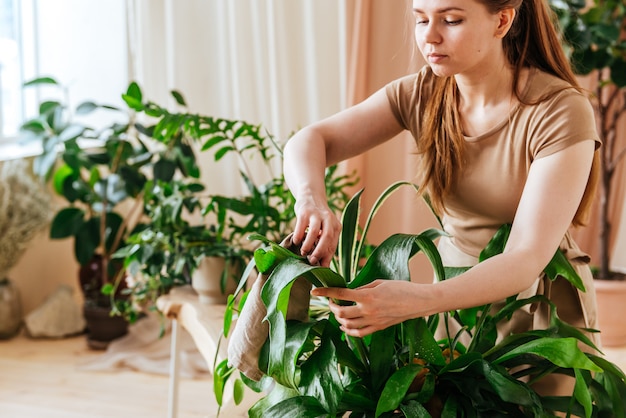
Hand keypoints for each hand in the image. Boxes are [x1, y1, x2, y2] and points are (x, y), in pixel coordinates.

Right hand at [292, 198, 341, 266]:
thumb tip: (324, 268)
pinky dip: (298, 236)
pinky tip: (296, 241)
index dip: (326, 257)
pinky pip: (301, 226)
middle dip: (319, 251)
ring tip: (303, 252)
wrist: (311, 195)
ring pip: (314, 231)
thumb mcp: (325, 229)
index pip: (333, 244)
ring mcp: (316, 214)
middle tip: (311, 261)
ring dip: (308, 244)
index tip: (319, 268)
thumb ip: (325, 245)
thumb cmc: (317, 219)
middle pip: (327, 237)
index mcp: (336, 226)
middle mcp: (329, 219)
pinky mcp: (304, 211)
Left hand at [311, 280, 426, 336]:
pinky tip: (346, 325)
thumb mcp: (379, 282)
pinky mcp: (379, 328)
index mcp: (368, 295)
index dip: (325, 292)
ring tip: (338, 312)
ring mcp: (373, 321)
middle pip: (341, 313)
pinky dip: (349, 330)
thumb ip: (362, 288)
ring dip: (339, 319)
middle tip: (331, 301)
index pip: (341, 294)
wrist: (419, 302)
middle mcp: (368, 310)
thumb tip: (348, 292)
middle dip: (332, 307)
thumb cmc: (401, 288)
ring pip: (348, 325)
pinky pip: (359, 333)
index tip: (315, 291)